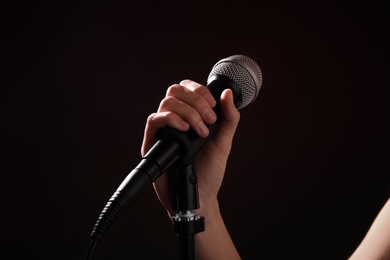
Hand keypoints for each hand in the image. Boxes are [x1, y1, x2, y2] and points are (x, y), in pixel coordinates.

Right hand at [141, 79, 239, 216]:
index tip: (213, 106)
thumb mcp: (224, 141)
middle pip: (175, 91)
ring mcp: (163, 130)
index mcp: (190, 115)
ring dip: (187, 112)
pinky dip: (171, 120)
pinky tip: (185, 130)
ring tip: (200, 132)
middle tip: (209, 120)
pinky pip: (154, 120)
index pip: (187, 88)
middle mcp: (175, 119)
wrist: (200, 196)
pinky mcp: (153, 142)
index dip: (199, 91)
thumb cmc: (210, 170)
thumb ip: (229, 118)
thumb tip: (228, 93)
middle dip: (195, 100)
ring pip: (166, 102)